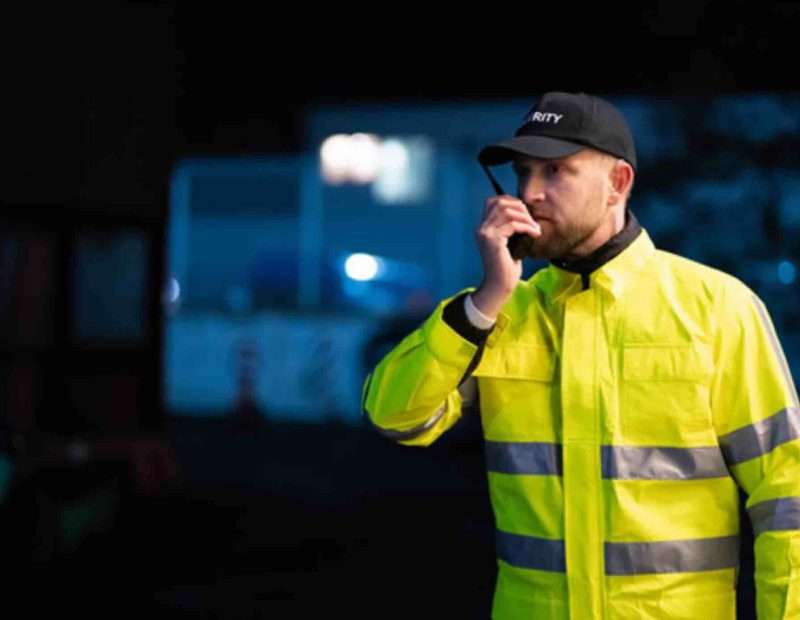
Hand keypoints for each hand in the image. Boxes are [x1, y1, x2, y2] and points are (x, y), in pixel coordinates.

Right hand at [472, 195, 540, 317]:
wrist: (499, 285)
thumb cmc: (507, 267)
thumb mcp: (511, 242)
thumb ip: (513, 227)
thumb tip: (529, 209)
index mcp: (483, 227)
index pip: (493, 201)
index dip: (512, 201)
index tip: (527, 212)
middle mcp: (481, 228)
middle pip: (501, 202)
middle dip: (521, 208)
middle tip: (532, 223)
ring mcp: (485, 233)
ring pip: (507, 211)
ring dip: (526, 218)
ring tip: (535, 229)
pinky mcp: (492, 240)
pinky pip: (512, 224)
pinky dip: (527, 227)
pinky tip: (534, 234)